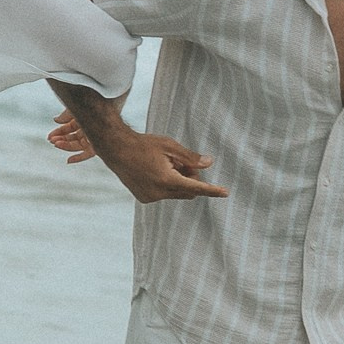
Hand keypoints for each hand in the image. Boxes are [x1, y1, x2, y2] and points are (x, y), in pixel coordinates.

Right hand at [48, 110, 97, 162]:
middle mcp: (88, 128)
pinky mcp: (98, 144)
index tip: (50, 136)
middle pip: (71, 138)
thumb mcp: (76, 109)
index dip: (58, 133)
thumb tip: (56, 120)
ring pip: (77, 145)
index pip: (68, 128)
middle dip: (60, 140)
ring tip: (56, 144)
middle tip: (51, 140)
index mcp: (83, 119)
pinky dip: (78, 158)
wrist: (106, 107)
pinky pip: (87, 154)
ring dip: (65, 146)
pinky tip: (69, 161)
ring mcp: (92, 136)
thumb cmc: (92, 105)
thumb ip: (65, 115)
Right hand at [105, 132, 227, 204]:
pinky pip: (164, 195)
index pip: (196, 188)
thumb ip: (190, 158)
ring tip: (165, 164)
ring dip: (177, 182)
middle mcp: (158, 193)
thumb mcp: (170, 146)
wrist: (117, 150)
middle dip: (190, 179)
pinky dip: (166, 185)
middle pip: (187, 192)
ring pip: (176, 193)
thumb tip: (209, 163)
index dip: (212, 190)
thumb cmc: (145, 145)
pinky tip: (155, 170)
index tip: (226, 193)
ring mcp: (150, 198)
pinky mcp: (144, 198)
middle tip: (182, 162)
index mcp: (166, 180)